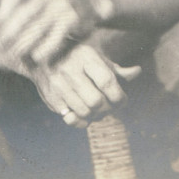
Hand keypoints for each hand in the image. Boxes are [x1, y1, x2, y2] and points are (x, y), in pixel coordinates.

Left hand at [0, 0, 111, 64]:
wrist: (91, 0)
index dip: (1, 15)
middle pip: (23, 15)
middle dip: (8, 33)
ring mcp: (62, 4)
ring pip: (37, 28)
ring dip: (23, 44)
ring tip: (13, 54)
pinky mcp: (73, 19)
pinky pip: (54, 37)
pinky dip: (44, 49)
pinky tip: (35, 57)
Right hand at [26, 43, 142, 127]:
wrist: (41, 57)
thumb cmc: (76, 57)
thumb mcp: (95, 57)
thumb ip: (115, 69)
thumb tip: (137, 72)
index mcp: (85, 57)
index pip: (107, 82)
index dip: (119, 96)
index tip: (122, 100)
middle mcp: (70, 71)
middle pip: (96, 101)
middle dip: (108, 108)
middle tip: (111, 106)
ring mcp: (58, 86)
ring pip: (85, 112)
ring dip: (97, 116)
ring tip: (99, 110)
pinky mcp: (51, 99)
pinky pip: (72, 119)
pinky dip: (83, 121)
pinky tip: (85, 114)